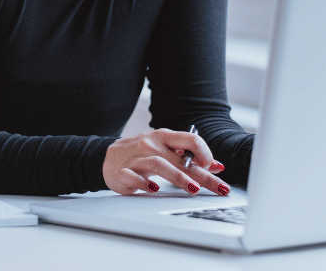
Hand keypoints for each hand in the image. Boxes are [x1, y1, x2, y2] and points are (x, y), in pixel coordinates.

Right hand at [103, 128, 229, 195]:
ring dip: (178, 177)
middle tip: (219, 187)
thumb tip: (216, 166)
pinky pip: (133, 177)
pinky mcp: (123, 172)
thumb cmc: (140, 154)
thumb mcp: (165, 150)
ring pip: (159, 164)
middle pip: (181, 158)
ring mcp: (137, 158)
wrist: (106, 158)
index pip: (191, 139)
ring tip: (193, 189)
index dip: (205, 153)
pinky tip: (154, 189)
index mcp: (164, 137)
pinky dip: (144, 183)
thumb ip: (189, 157)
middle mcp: (152, 145)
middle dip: (202, 174)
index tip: (213, 167)